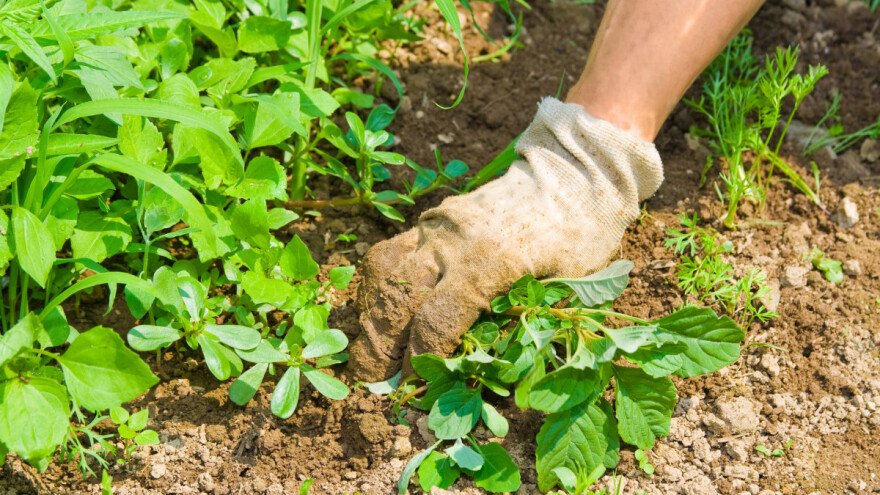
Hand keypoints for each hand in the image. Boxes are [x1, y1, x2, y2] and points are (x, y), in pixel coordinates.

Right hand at [346, 98, 662, 381]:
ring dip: (369, 316)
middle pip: (397, 298)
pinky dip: (376, 286)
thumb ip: (522, 324)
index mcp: (491, 261)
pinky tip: (378, 311)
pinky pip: (390, 252)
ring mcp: (438, 225)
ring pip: (383, 272)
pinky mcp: (432, 218)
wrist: (574, 172)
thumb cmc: (580, 236)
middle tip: (376, 380)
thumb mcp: (567, 287)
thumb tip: (478, 371)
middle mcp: (454, 240)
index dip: (421, 360)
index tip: (415, 388)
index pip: (437, 320)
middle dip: (380, 346)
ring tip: (371, 350)